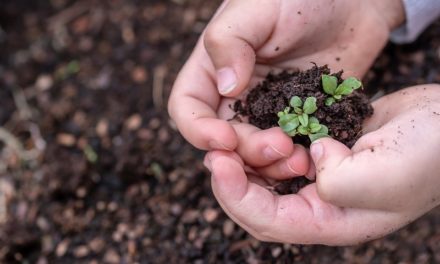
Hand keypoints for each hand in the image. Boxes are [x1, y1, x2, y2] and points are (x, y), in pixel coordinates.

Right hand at [168, 0, 403, 176]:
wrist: (352, 1)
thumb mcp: (258, 8)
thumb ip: (230, 42)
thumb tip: (225, 88)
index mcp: (214, 69)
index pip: (188, 108)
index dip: (198, 130)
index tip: (225, 139)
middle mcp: (237, 95)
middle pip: (225, 139)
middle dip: (245, 151)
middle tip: (278, 146)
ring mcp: (269, 110)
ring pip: (256, 152)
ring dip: (271, 164)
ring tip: (299, 158)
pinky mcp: (300, 120)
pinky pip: (291, 149)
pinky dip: (298, 159)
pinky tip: (314, 158)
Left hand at [205, 84, 439, 244]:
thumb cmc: (427, 155)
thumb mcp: (382, 177)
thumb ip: (337, 181)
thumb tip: (311, 159)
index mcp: (332, 222)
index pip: (268, 220)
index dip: (236, 195)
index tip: (218, 163)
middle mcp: (321, 205)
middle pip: (259, 203)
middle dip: (232, 180)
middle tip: (214, 151)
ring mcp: (320, 178)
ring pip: (267, 178)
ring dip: (247, 161)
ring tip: (230, 140)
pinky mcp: (323, 152)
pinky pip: (283, 154)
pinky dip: (266, 145)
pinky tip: (257, 129)